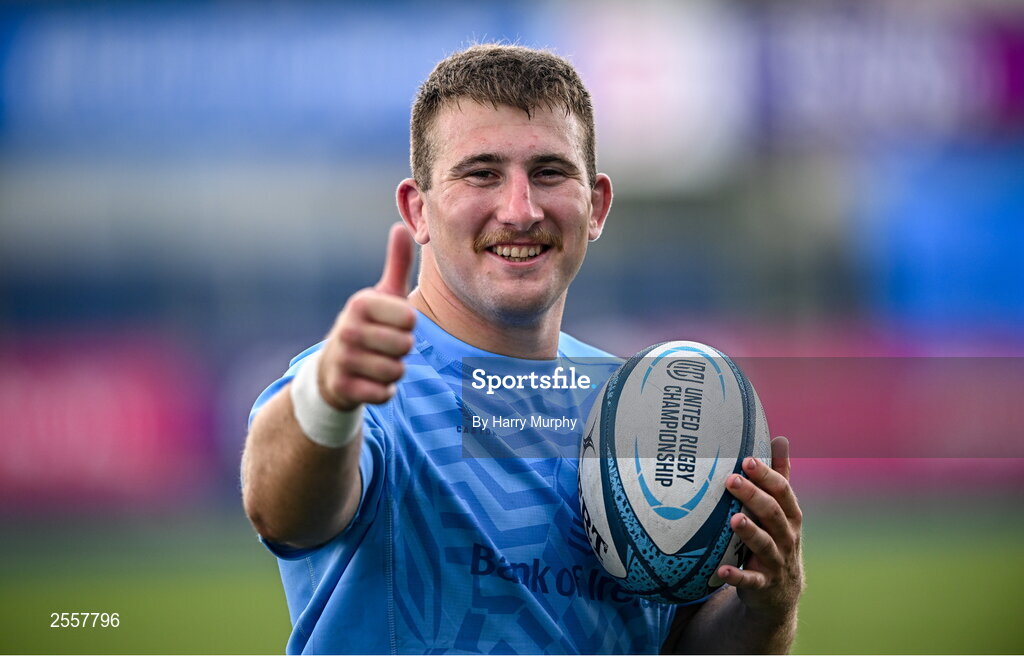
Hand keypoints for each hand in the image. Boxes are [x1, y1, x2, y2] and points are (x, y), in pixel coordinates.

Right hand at [318, 223, 415, 410]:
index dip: (408, 325)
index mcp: (360, 303)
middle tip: (384, 346)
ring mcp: (342, 359)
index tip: (391, 324)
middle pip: (406, 346)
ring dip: (394, 371)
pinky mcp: (342, 387)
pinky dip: (384, 391)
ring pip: (396, 371)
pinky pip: (384, 393)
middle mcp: (347, 329)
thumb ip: (396, 263)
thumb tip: (401, 226)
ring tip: (377, 362)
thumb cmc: (367, 326)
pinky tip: (370, 381)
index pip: (410, 318)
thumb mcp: (380, 295)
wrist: (331, 368)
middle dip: (402, 349)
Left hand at [717, 436, 804, 621]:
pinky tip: (721, 570)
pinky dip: (737, 576)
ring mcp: (776, 561)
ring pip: (764, 545)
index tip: (748, 460)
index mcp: (790, 516)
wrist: (781, 592)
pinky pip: (750, 580)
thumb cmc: (776, 538)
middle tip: (731, 480)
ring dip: (750, 532)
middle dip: (753, 496)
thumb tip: (781, 438)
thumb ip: (780, 476)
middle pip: (772, 514)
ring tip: (734, 519)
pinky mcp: (763, 584)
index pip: (782, 492)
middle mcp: (787, 537)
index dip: (766, 476)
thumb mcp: (781, 509)